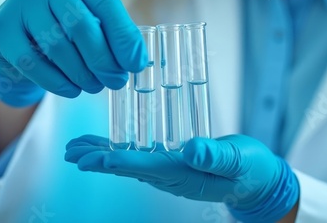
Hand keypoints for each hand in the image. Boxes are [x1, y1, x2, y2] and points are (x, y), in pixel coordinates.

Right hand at [0, 0, 146, 106]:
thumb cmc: (64, 30)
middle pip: (81, 26)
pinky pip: (32, 63)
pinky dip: (57, 82)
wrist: (17, 38)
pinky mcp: (2, 31)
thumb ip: (114, 36)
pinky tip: (71, 90)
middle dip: (103, 61)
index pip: (107, 5)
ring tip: (94, 87)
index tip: (135, 65)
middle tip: (116, 81)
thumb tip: (137, 60)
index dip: (124, 38)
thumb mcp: (92, 24)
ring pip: (57, 47)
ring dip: (82, 75)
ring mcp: (21, 5)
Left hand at [65, 134, 298, 221]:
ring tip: (77, 148)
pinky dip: (119, 150)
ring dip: (102, 155)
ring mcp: (169, 173)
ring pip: (129, 163)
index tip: (92, 158)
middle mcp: (171, 176)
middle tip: (71, 153)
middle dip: (98, 160)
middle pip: (129, 167)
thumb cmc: (249, 170)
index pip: (147, 167)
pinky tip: (106, 145)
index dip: (118, 161)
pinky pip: (140, 158)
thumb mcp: (239, 160)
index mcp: (185, 175)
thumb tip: (191, 150)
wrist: (255, 181)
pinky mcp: (172, 165)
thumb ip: (217, 156)